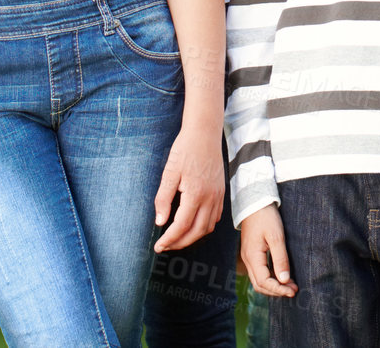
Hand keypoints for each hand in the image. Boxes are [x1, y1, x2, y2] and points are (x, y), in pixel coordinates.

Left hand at [152, 123, 222, 252]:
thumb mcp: (169, 172)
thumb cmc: (185, 149)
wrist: (204, 133)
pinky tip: (193, 224)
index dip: (169, 239)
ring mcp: (218, 195)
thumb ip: (163, 198)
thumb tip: (160, 222)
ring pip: (208, 227)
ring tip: (177, 238)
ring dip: (193, 236)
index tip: (158, 246)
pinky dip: (204, 226)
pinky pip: (215, 217)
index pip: (182, 226)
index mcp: (196, 194)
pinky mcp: (221, 192)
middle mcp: (210, 198)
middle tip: (165, 246)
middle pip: (196, 232)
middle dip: (180, 243)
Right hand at [237, 204, 297, 297]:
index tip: (293, 291)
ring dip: (274, 285)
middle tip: (293, 290)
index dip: (279, 289)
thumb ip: (280, 259)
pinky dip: (270, 278)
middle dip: (276, 291)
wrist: (255, 202)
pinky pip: (259, 272)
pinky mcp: (252, 253)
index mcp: (252, 256)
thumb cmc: (266, 217)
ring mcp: (248, 256)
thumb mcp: (276, 236)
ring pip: (259, 280)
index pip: (264, 282)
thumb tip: (285, 280)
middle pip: (260, 285)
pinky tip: (282, 276)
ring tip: (290, 285)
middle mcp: (248, 259)